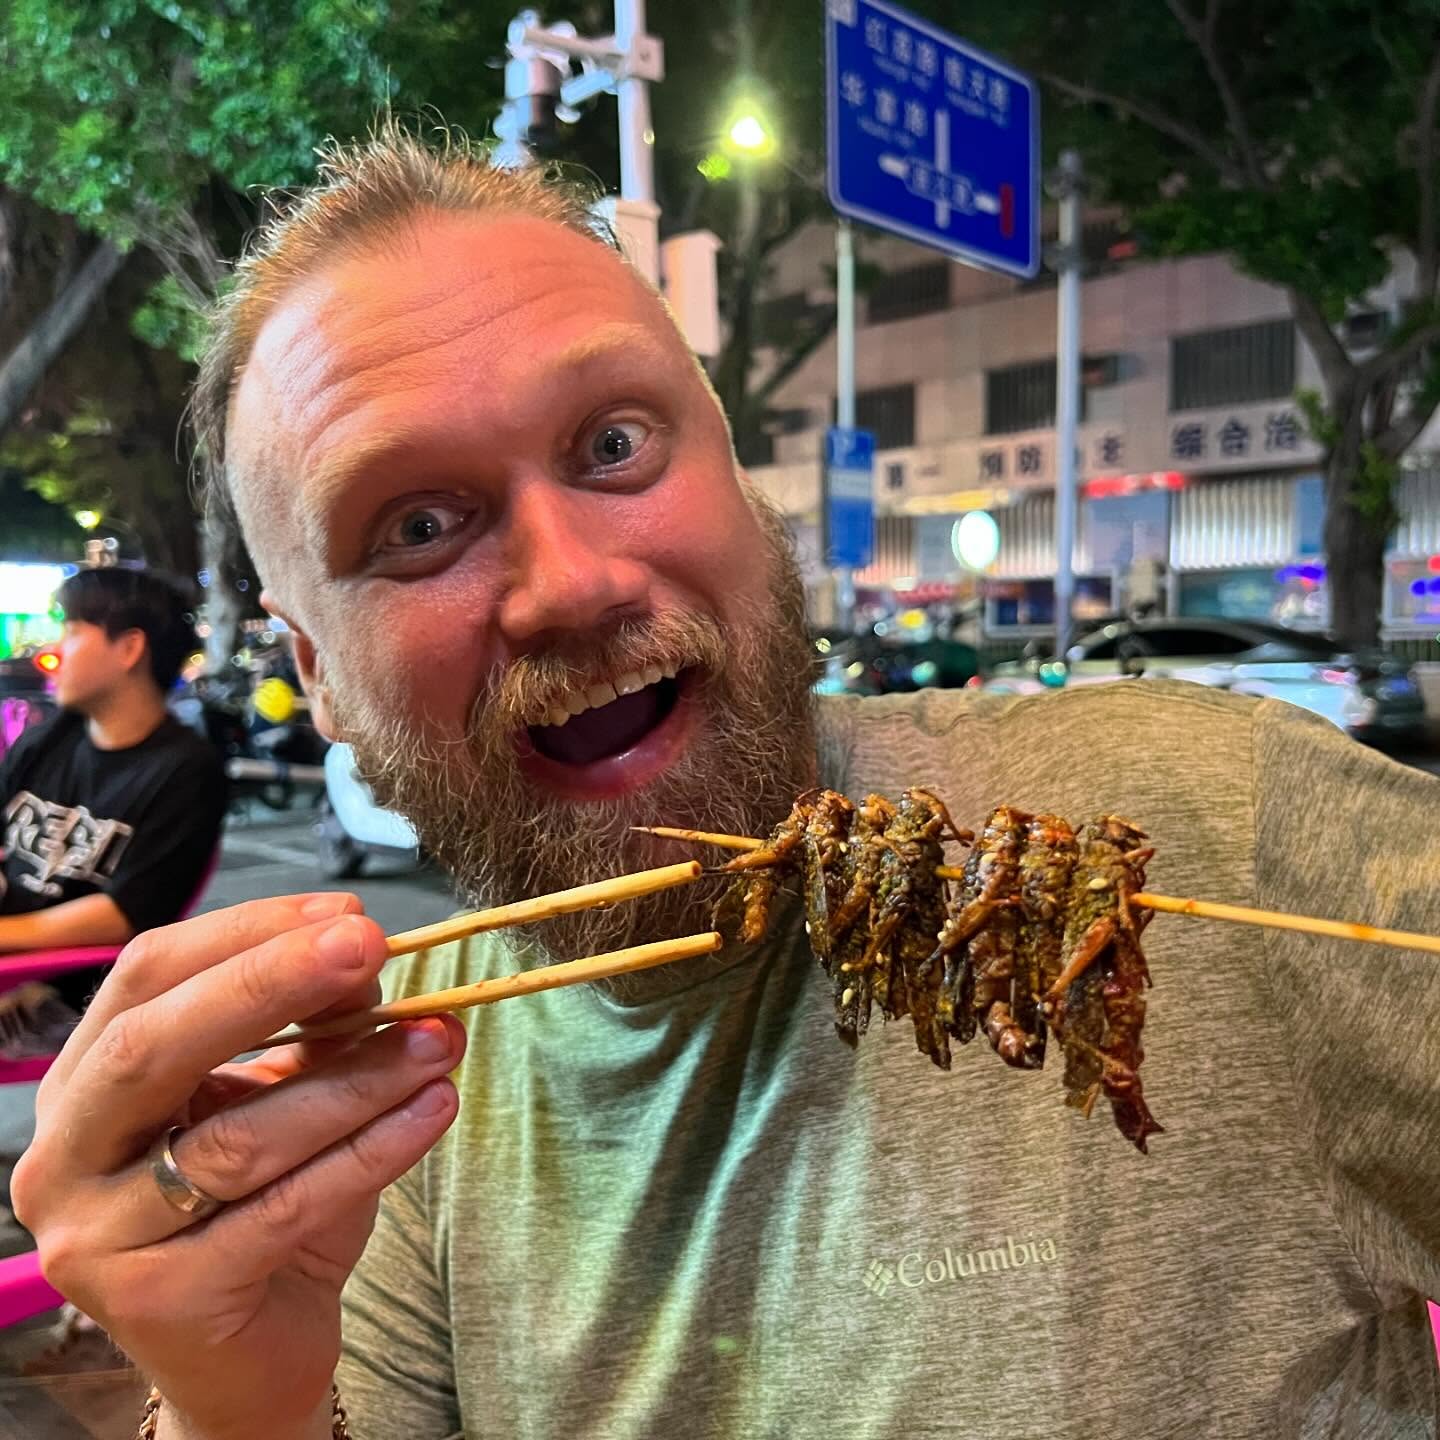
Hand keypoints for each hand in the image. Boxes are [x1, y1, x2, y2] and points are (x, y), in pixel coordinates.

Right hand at [11, 894, 465, 1439]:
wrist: (252, 1356)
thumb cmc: (266, 1206)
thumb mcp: (284, 1099)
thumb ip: (310, 1031)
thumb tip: (361, 951)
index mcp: (86, 1083)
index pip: (147, 978)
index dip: (247, 934)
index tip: (345, 913)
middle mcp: (65, 1157)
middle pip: (156, 1046)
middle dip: (269, 984)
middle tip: (368, 945)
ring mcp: (99, 1237)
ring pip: (237, 1138)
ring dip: (355, 1076)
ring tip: (440, 1039)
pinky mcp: (158, 1301)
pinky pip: (283, 1209)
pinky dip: (371, 1152)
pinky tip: (433, 1109)